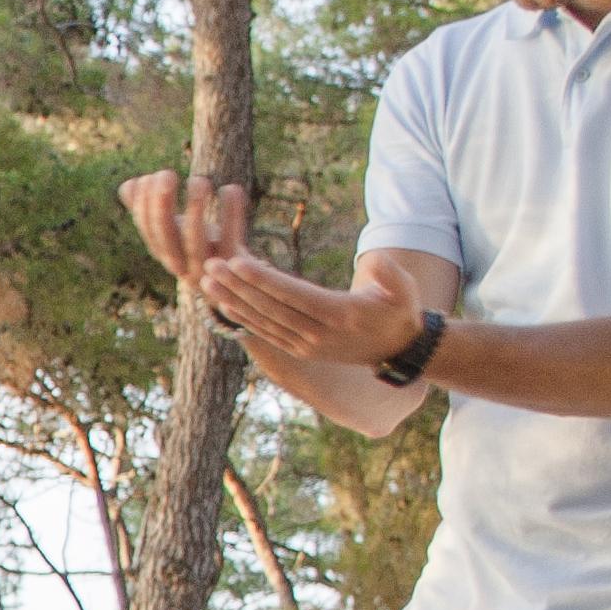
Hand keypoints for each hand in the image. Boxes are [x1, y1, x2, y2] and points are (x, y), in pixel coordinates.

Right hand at [117, 172, 249, 292]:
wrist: (235, 287)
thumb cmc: (199, 251)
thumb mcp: (175, 232)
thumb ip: (151, 210)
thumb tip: (127, 185)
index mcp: (163, 253)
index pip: (147, 229)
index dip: (143, 204)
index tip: (149, 176)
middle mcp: (180, 264)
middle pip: (165, 236)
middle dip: (163, 204)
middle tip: (167, 174)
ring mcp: (206, 267)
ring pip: (195, 240)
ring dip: (195, 208)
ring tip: (199, 180)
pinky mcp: (232, 265)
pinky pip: (231, 237)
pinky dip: (231, 213)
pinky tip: (231, 188)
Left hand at [196, 251, 425, 372]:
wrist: (397, 349)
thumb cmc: (398, 309)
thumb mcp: (404, 289)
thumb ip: (391, 273)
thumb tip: (378, 260)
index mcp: (339, 314)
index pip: (293, 295)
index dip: (263, 279)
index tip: (236, 262)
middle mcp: (317, 334)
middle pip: (270, 307)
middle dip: (237, 287)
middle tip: (209, 266)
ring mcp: (306, 345)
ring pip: (263, 321)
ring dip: (233, 301)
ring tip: (206, 281)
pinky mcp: (299, 349)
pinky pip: (266, 332)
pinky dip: (243, 318)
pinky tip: (223, 303)